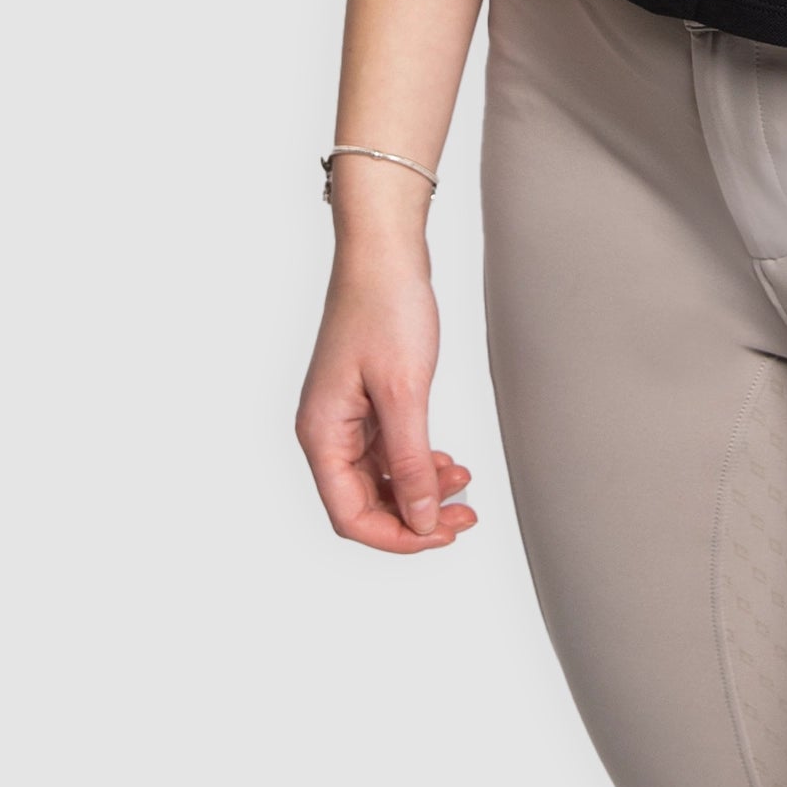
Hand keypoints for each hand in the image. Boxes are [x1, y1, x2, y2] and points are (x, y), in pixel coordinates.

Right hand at [296, 249, 476, 553]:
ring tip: (464, 489)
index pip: (350, 515)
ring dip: (420, 490)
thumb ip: (410, 462)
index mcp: (322, 434)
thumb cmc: (385, 307)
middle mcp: (327, 431)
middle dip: (415, 517)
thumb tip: (421, 520)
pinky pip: (388, 451)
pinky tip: (448, 463)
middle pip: (364, 503)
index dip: (397, 536)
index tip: (441, 535)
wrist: (385, 251)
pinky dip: (418, 462)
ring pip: (380, 479)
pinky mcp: (365, 401)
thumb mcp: (404, 391)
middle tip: (463, 519)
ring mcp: (345, 416)